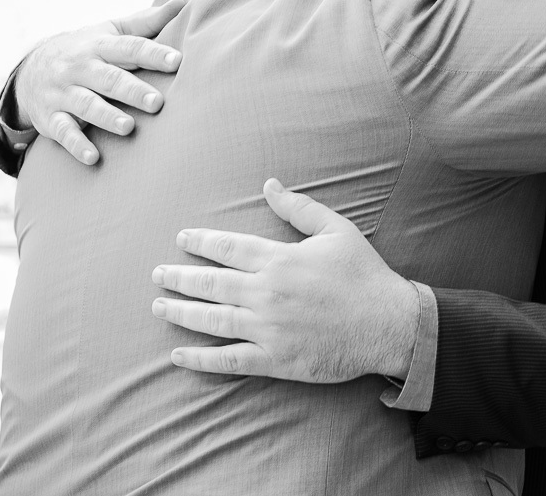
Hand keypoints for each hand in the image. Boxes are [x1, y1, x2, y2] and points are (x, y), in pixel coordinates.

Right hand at [16, 0, 184, 163]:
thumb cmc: (85, 51)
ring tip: (128, 128)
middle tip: (157, 103)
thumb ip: (145, 23)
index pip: (129, 48)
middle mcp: (80, 68)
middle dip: (132, 90)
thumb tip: (181, 3)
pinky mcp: (51, 118)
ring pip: (86, 105)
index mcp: (99, 46)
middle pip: (109, 79)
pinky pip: (63, 132)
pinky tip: (93, 158)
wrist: (30, 71)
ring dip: (106, 117)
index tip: (177, 61)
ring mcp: (63, 93)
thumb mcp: (109, 32)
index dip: (153, 54)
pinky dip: (77, 145)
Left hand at [150, 179, 420, 382]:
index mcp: (279, 260)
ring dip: (181, 313)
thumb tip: (270, 184)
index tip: (181, 240)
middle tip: (157, 275)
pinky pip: (229, 360)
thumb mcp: (336, 230)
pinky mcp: (275, 359)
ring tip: (159, 306)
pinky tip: (178, 355)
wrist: (388, 324)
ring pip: (212, 320)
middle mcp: (267, 293)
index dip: (200, 242)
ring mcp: (268, 329)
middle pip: (211, 283)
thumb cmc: (364, 275)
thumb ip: (299, 208)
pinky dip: (200, 359)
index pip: (227, 248)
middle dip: (179, 277)